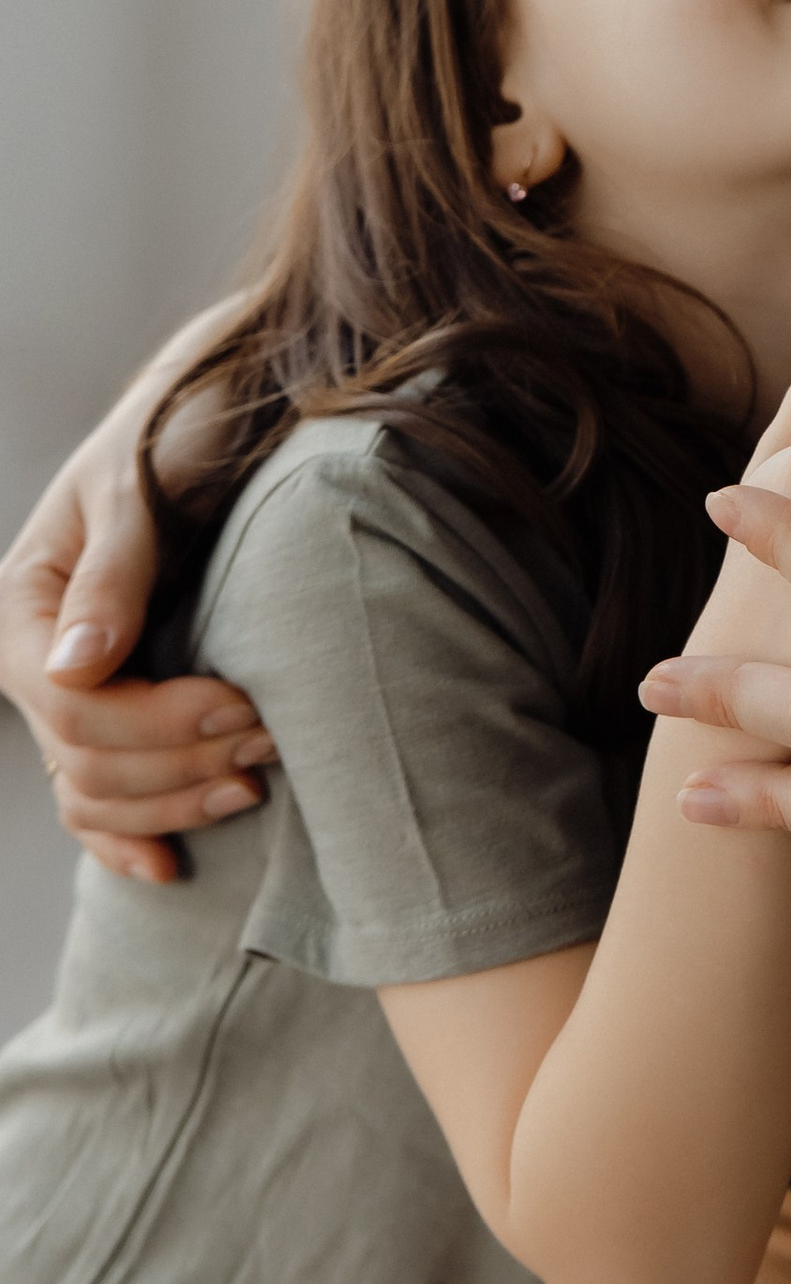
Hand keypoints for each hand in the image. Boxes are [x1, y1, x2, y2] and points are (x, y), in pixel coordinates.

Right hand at [1, 344, 269, 883]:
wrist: (211, 418)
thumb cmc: (175, 435)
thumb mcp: (139, 486)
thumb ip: (115, 572)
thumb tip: (78, 664)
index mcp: (25, 603)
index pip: (72, 704)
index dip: (158, 722)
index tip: (245, 704)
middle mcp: (37, 657)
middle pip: (87, 758)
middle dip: (181, 761)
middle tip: (273, 739)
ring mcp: (70, 693)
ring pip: (94, 792)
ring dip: (174, 801)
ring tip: (256, 782)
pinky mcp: (112, 714)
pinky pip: (94, 800)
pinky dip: (129, 835)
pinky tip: (169, 865)